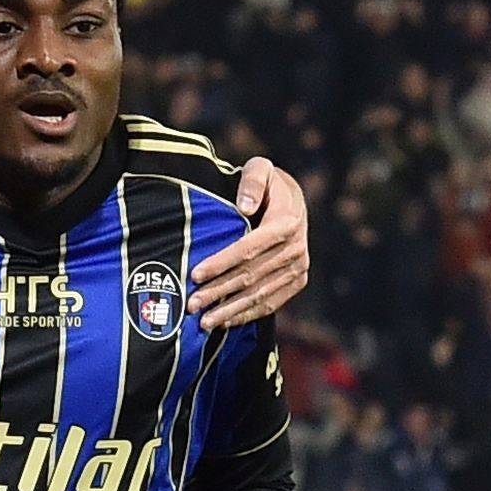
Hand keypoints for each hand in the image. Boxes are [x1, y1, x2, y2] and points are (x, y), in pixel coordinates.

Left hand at [195, 155, 310, 328]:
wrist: (294, 199)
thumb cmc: (269, 183)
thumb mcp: (260, 168)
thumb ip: (252, 182)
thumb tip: (244, 207)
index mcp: (286, 223)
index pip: (247, 248)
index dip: (220, 263)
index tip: (195, 275)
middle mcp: (296, 249)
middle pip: (250, 276)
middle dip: (218, 292)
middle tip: (191, 305)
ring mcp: (299, 267)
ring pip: (259, 294)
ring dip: (230, 310)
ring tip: (203, 322)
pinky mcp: (298, 280)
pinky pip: (272, 303)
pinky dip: (247, 314)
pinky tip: (225, 322)